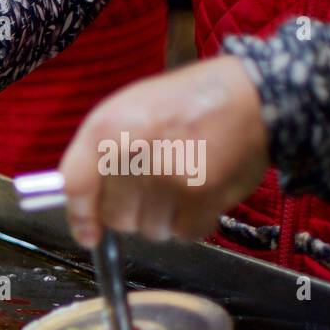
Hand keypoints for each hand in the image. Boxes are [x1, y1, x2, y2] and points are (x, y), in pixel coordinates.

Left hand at [58, 55, 269, 246]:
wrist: (253, 95)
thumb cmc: (185, 102)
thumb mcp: (127, 109)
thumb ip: (98, 154)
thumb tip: (82, 207)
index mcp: (109, 127)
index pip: (75, 186)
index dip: (80, 216)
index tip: (88, 234)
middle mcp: (135, 153)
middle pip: (115, 217)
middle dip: (130, 213)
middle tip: (151, 189)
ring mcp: (169, 176)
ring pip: (149, 230)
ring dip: (162, 219)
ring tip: (179, 185)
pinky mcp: (202, 195)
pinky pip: (183, 233)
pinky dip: (191, 223)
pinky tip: (199, 194)